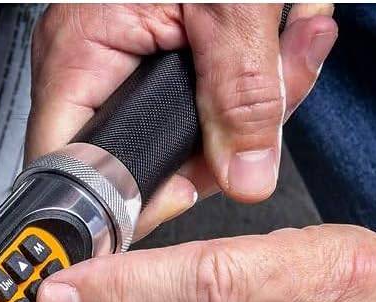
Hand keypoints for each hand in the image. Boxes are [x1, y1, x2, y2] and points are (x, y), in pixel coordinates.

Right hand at [27, 4, 338, 239]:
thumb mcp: (235, 6)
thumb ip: (243, 97)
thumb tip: (246, 176)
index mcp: (82, 48)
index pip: (78, 169)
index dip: (127, 201)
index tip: (178, 208)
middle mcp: (94, 56)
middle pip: (150, 152)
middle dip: (228, 136)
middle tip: (276, 101)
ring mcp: (130, 48)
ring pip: (194, 124)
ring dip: (260, 96)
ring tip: (297, 39)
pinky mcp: (168, 41)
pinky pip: (212, 87)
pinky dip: (260, 69)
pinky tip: (290, 31)